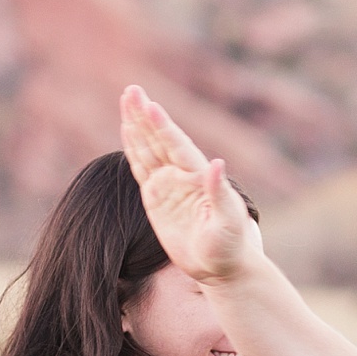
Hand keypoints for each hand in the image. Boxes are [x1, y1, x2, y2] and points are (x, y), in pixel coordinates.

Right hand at [121, 85, 262, 280]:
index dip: (163, 127)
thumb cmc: (229, 245)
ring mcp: (169, 184)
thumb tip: (218, 164)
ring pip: (148, 149)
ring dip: (136, 125)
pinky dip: (133, 149)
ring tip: (127, 100)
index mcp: (198, 176)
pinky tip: (127, 130)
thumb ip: (220, 193)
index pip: (177, 146)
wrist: (220, 265)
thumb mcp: (228, 221)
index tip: (151, 106)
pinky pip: (142, 168)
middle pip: (159, 139)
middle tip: (131, 90)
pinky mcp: (157, 198)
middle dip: (144, 115)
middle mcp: (182, 174)